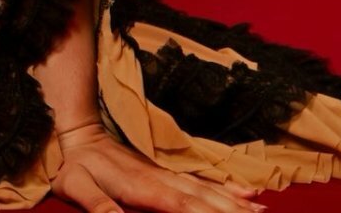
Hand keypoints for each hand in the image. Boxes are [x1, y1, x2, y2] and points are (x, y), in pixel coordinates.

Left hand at [49, 121, 267, 212]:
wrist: (81, 135)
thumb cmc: (77, 167)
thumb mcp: (78, 187)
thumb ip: (99, 206)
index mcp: (146, 188)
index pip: (183, 206)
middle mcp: (164, 180)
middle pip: (205, 201)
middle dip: (233, 212)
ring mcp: (169, 175)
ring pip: (210, 191)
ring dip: (236, 203)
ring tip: (263, 210)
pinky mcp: (169, 173)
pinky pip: (204, 182)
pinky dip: (227, 188)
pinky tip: (247, 193)